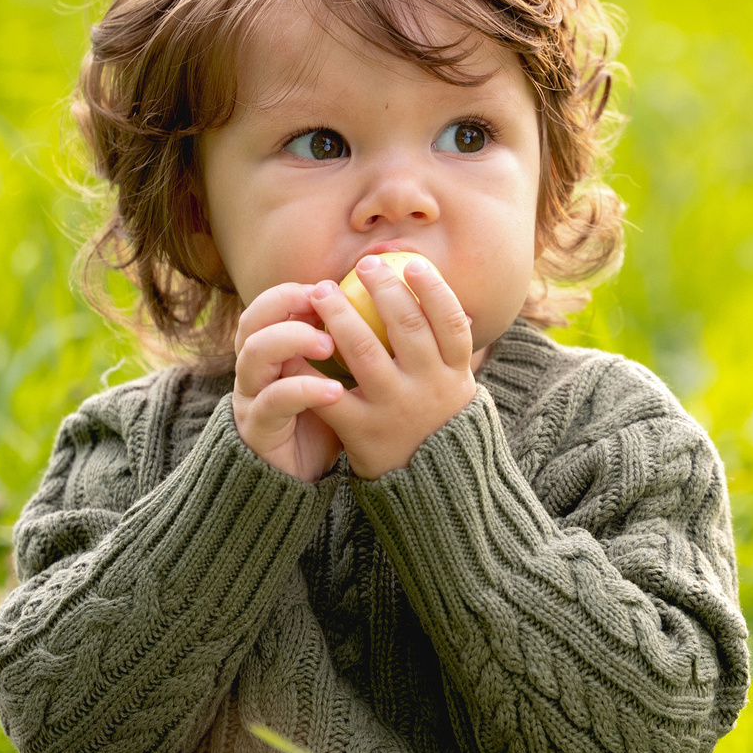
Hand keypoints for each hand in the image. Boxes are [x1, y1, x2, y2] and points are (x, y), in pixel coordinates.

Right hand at [231, 284, 347, 481]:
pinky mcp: (259, 428)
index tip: (327, 285)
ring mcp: (252, 397)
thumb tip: (389, 309)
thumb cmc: (322, 422)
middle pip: (252, 321)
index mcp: (269, 352)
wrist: (298, 480)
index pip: (268, 307)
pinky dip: (304, 390)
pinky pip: (275, 401)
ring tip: (330, 343)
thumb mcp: (333, 379)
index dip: (292, 292)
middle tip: (322, 302)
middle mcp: (253, 369)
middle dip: (285, 305)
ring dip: (293, 340)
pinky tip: (335, 389)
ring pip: (256, 354)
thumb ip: (344, 347)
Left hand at [310, 254, 477, 478]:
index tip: (411, 264)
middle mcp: (428, 387)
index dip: (433, 289)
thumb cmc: (438, 424)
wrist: (433, 488)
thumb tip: (442, 292)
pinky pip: (330, 393)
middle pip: (405, 327)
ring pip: (364, 352)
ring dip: (340, 316)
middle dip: (382, 290)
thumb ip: (449, 345)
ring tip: (322, 291)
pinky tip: (295, 346)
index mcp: (454, 373)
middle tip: (362, 265)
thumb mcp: (457, 387)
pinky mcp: (363, 431)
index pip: (449, 322)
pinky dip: (310, 368)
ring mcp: (395, 408)